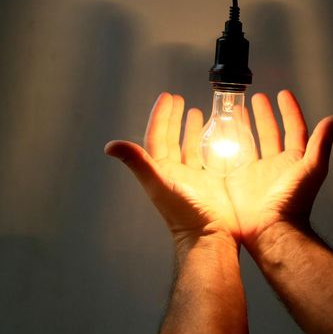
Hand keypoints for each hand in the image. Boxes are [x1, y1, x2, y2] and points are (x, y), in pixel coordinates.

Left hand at [105, 93, 238, 247]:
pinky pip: (212, 157)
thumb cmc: (184, 213)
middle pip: (173, 139)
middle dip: (175, 118)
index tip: (167, 97)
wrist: (210, 235)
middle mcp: (177, 172)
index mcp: (162, 169)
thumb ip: (138, 162)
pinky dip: (215, 143)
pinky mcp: (213, 182)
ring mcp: (196, 177)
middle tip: (179, 100)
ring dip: (194, 129)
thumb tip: (111, 145)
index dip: (161, 116)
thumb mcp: (159, 184)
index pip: (158, 136)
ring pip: (192, 147)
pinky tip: (220, 135)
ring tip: (198, 112)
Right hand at [226, 90, 332, 245]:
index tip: (283, 94)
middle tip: (256, 97)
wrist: (271, 229)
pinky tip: (220, 129)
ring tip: (235, 108)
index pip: (294, 128)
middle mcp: (275, 163)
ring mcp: (255, 171)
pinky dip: (226, 141)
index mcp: (294, 159)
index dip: (289, 110)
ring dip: (243, 124)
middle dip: (264, 114)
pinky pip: (231, 156)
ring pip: (249, 141)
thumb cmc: (294, 201)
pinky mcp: (237, 180)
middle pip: (269, 132)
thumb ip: (323, 140)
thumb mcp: (313, 166)